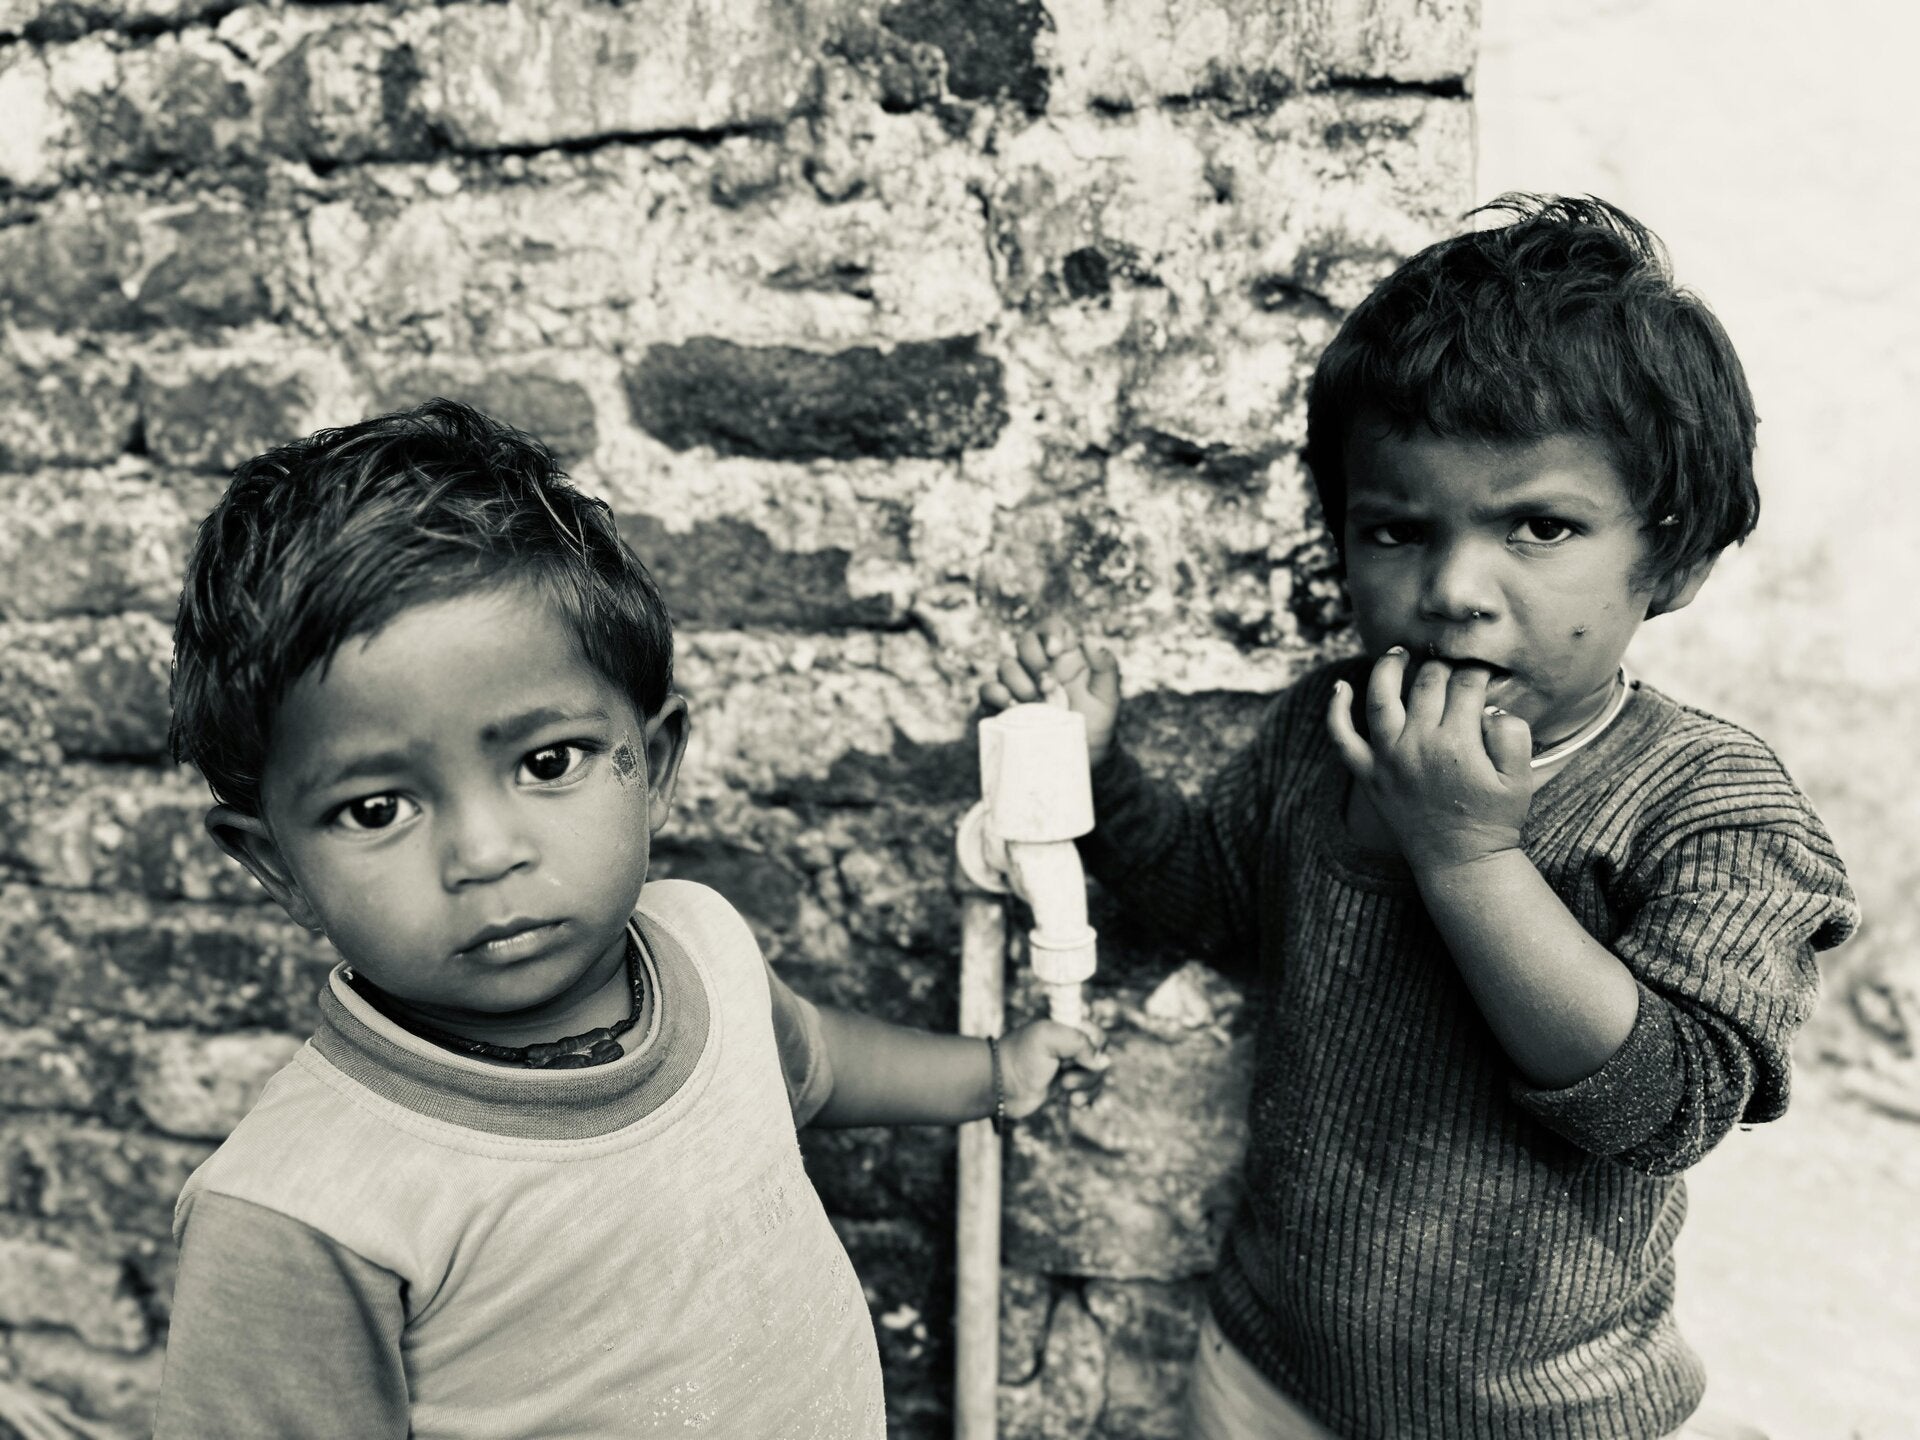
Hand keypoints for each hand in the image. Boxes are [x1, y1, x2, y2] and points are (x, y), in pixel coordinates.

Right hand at [979, 621, 1122, 769]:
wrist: (1082, 759)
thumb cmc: (1097, 725)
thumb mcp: (1108, 696)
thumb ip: (1106, 666)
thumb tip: (1088, 638)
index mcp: (1064, 657)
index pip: (1050, 628)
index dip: (1049, 631)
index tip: (1056, 650)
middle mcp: (1039, 667)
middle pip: (1024, 641)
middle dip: (1033, 658)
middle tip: (1048, 683)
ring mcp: (1019, 685)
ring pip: (1005, 665)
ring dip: (1019, 680)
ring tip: (1037, 701)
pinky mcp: (1003, 706)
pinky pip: (988, 689)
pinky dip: (996, 693)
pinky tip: (1013, 705)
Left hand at [997, 1019, 1108, 1119]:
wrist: (1001, 1087)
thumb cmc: (1020, 1057)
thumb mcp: (1048, 1038)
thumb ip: (1080, 1042)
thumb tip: (1101, 1062)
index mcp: (1067, 1027)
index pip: (1097, 1033)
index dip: (1094, 1047)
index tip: (1076, 1056)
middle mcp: (1071, 1045)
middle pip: (1101, 1057)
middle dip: (1090, 1071)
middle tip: (1066, 1078)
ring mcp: (1070, 1066)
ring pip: (1097, 1077)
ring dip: (1087, 1087)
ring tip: (1066, 1091)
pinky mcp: (1068, 1086)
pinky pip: (1091, 1092)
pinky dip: (1087, 1099)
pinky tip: (1076, 1103)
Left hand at [1325, 649, 1534, 873]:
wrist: (1462, 862)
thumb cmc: (1494, 819)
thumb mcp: (1520, 777)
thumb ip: (1512, 734)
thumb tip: (1490, 705)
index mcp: (1457, 740)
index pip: (1466, 685)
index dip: (1477, 672)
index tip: (1483, 672)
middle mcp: (1417, 743)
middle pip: (1427, 684)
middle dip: (1442, 666)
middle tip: (1451, 665)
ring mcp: (1388, 757)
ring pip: (1380, 698)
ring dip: (1388, 669)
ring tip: (1399, 653)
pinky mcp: (1369, 774)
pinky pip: (1342, 738)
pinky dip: (1336, 711)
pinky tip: (1340, 687)